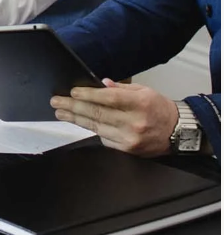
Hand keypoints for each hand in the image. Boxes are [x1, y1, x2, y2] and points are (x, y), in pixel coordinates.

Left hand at [51, 79, 180, 156]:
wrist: (178, 132)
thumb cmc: (159, 109)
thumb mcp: (144, 91)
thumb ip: (120, 88)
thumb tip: (101, 84)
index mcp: (140, 103)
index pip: (108, 98)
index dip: (88, 95)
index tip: (72, 92)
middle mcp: (134, 122)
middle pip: (97, 113)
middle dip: (73, 107)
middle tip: (56, 102)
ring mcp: (130, 138)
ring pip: (96, 127)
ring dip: (75, 119)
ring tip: (61, 112)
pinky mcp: (127, 150)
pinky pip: (103, 138)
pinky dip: (91, 129)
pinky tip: (80, 122)